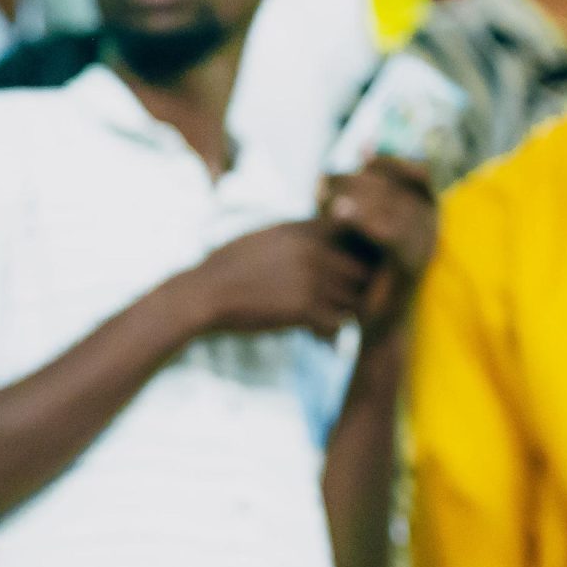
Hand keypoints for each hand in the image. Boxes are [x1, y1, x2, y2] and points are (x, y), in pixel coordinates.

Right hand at [183, 220, 373, 338]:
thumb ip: (300, 234)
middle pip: (362, 271)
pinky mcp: (303, 308)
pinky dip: (328, 334)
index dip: (358, 258)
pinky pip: (337, 324)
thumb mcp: (267, 237)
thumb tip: (319, 237)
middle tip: (341, 305)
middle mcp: (314, 250)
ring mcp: (312, 279)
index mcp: (306, 230)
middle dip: (355, 290)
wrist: (203, 295)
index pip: (358, 238)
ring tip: (325, 322)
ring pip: (353, 299)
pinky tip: (313, 336)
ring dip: (343, 314)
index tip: (346, 276)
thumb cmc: (230, 267)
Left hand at [321, 157, 436, 328]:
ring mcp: (425, 244)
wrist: (374, 320)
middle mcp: (432, 222)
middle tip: (321, 181)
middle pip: (396, 187)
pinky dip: (365, 221)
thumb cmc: (364, 265)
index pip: (413, 170)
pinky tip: (338, 214)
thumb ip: (367, 186)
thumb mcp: (364, 220)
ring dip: (355, 197)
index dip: (385, 160)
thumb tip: (365, 142)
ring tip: (323, 197)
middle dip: (355, 181)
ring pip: (393, 207)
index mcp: (426, 207)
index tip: (355, 154)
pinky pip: (392, 236)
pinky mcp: (412, 266)